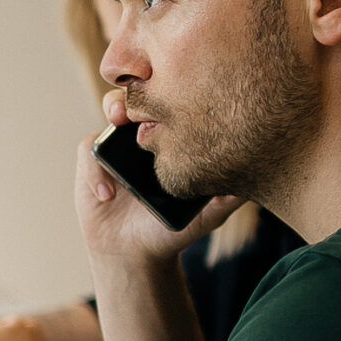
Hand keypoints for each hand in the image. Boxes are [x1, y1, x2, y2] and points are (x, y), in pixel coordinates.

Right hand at [77, 90, 240, 263]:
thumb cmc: (171, 230)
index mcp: (170, 138)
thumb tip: (251, 187)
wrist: (135, 253)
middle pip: (143, 93)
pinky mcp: (92, 163)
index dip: (173, 91)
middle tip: (144, 99)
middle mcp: (144, 134)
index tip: (179, 93)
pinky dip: (95, 170)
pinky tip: (106, 194)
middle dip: (141, 88)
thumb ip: (225, 200)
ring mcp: (117, 145)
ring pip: (111, 108)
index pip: (172, 103)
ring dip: (112, 107)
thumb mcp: (205, 216)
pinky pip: (89, 151)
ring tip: (117, 121)